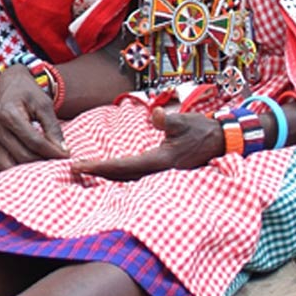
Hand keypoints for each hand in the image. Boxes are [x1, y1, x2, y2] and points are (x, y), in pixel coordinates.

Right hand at [0, 64, 67, 169]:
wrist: (8, 85)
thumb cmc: (28, 92)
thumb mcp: (44, 104)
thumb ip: (53, 128)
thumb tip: (63, 152)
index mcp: (8, 114)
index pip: (34, 142)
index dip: (53, 152)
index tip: (67, 157)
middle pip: (23, 156)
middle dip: (44, 162)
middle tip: (60, 163)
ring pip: (11, 166)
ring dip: (30, 170)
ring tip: (47, 166)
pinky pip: (3, 166)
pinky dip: (18, 170)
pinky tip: (32, 167)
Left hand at [69, 106, 224, 181]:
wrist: (222, 141)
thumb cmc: (202, 130)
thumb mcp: (186, 121)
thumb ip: (169, 120)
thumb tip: (157, 115)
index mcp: (161, 161)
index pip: (123, 166)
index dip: (100, 167)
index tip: (79, 166)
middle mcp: (158, 172)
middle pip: (121, 177)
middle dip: (97, 174)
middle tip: (73, 170)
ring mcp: (161, 175)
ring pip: (127, 179)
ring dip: (106, 176)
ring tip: (85, 172)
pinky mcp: (162, 172)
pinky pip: (135, 177)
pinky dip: (119, 175)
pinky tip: (109, 173)